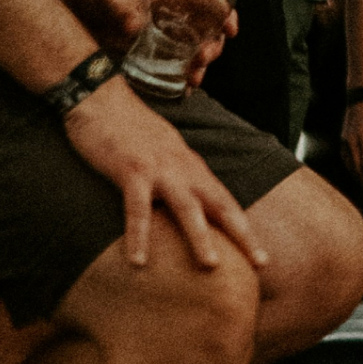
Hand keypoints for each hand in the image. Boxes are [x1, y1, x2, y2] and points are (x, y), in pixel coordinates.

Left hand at [55, 0, 236, 86]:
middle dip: (213, 47)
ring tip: (193, 80)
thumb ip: (120, 9)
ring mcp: (171, 35)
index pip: (211, 2)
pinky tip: (184, 90)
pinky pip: (181, 64)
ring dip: (202, 66)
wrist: (81, 8)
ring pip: (199, 50)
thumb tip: (134, 26)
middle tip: (201, 59)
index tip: (229, 29)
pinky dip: (187, 77)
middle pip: (211, 31)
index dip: (226, 14)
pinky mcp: (160, 52)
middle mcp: (179, 17)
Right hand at [64, 76, 265, 269]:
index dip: (245, 229)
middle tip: (261, 263)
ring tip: (210, 265)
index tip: (262, 256)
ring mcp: (159, 170)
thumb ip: (179, 176)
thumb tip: (189, 204)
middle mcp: (184, 169)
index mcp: (193, 168)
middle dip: (243, 235)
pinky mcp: (131, 171)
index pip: (226, 202)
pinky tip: (139, 261)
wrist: (100, 98)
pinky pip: (137, 209)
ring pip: (186, 208)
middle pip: (220, 206)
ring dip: (200, 237)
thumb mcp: (164, 154)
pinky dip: (139, 235)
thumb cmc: (131, 130)